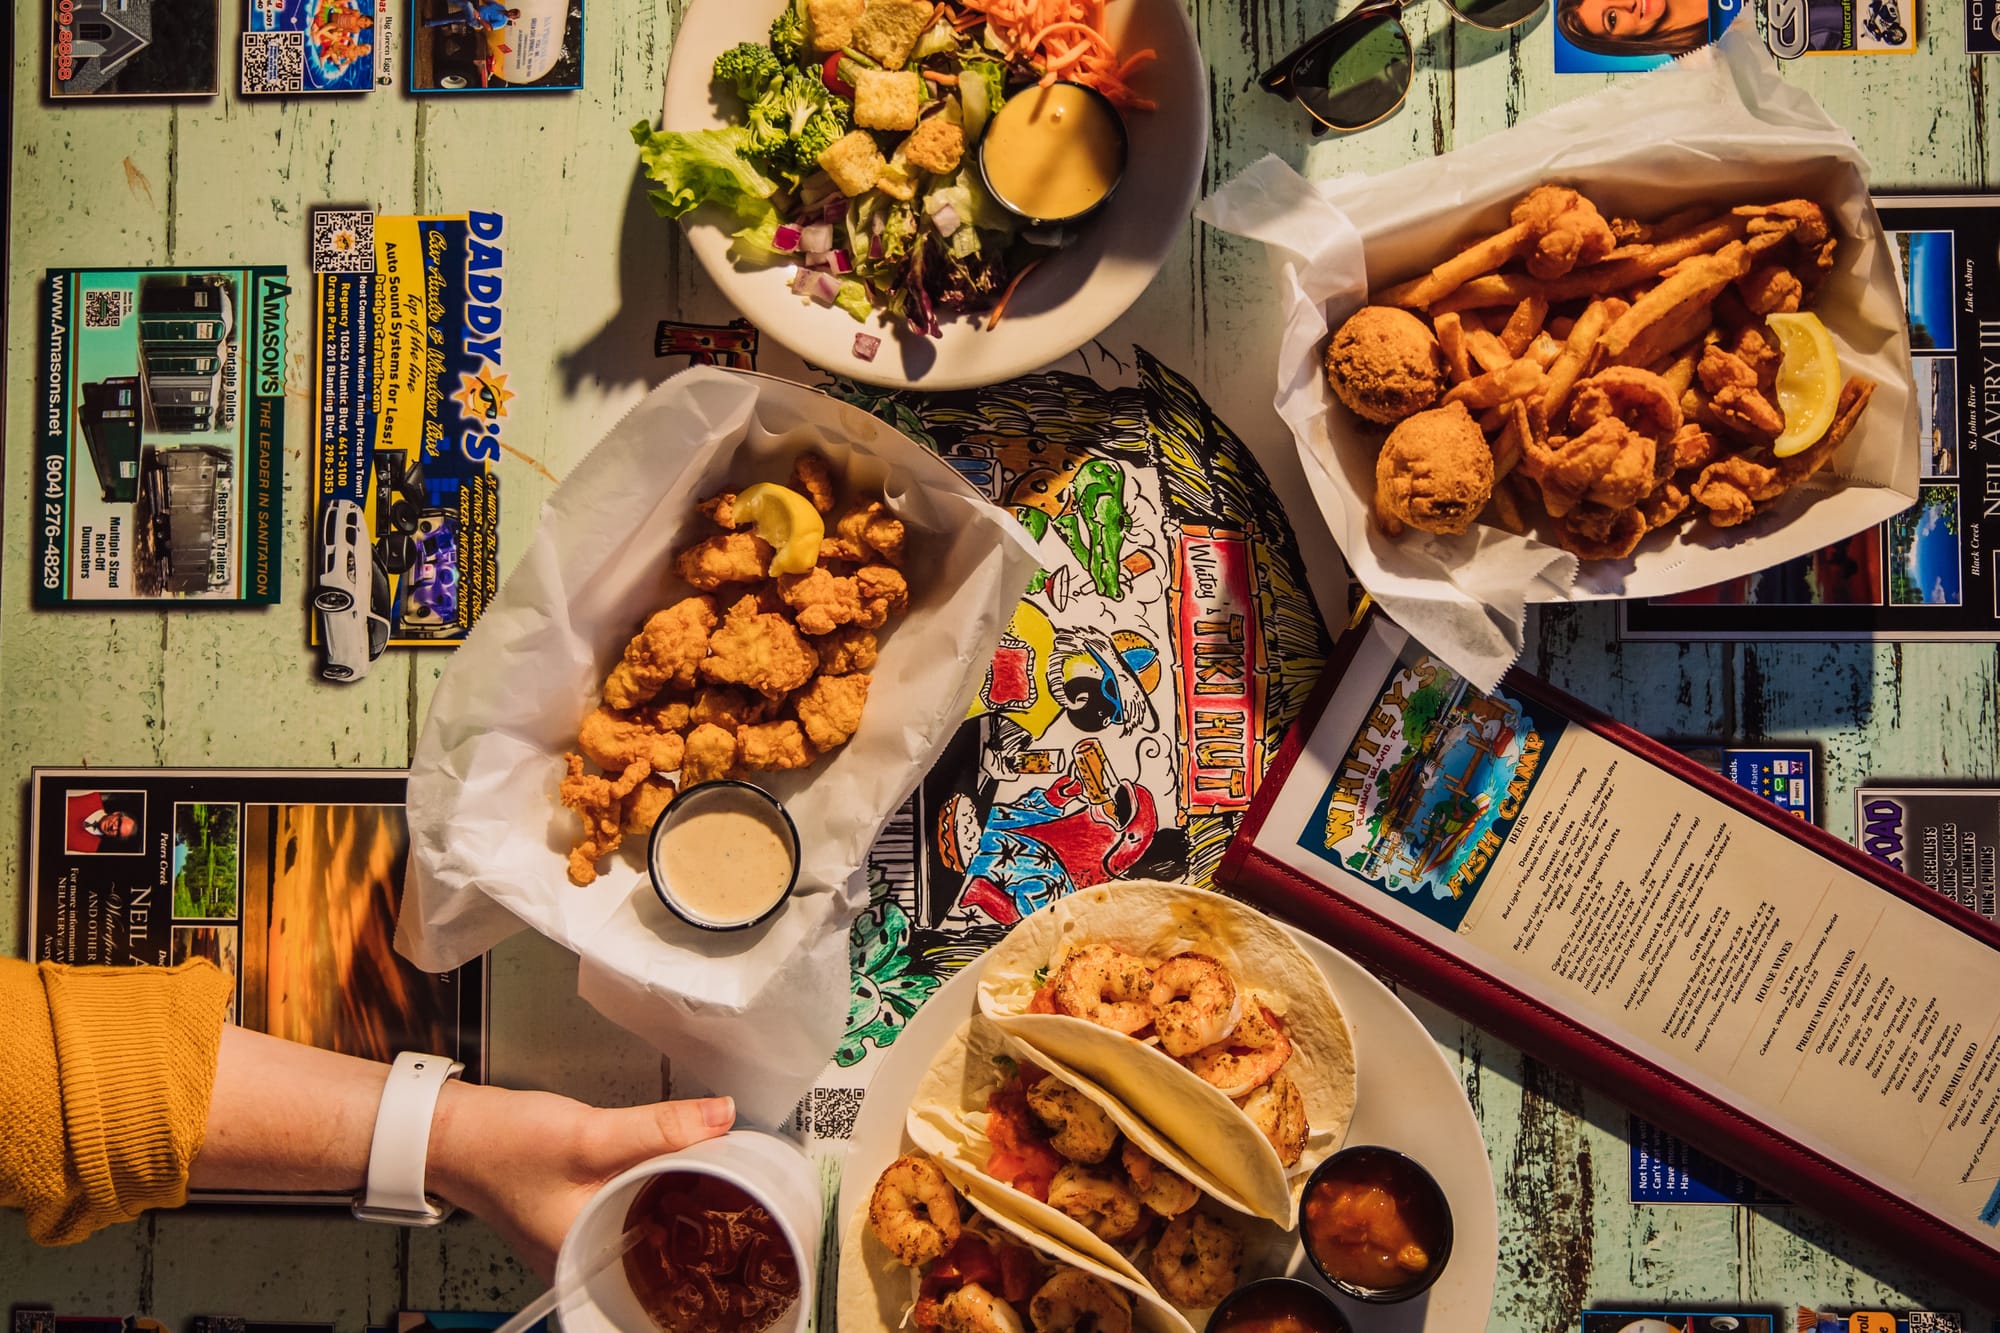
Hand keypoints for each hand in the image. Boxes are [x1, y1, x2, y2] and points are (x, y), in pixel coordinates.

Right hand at [428, 1083, 735, 1277]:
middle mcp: (582, 1257)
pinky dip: (653, 1183)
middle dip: (702, 1212)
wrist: (447, 1131)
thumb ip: (659, 1127)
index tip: (750, 1202)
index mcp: (585, 1258)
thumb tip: (724, 1115)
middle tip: (749, 1182)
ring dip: (680, 1193)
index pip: (670, 1261)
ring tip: (725, 1170)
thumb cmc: (499, 1145)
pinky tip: (679, 1164)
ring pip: (647, 1218)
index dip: (711, 1233)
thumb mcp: (589, 1133)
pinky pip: (630, 1203)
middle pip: (663, 1242)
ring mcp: (579, 1235)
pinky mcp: (577, 1210)